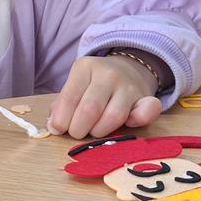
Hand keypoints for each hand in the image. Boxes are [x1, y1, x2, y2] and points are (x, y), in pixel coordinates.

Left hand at [47, 54, 162, 139]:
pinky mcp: (146, 98)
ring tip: (95, 130)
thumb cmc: (93, 85)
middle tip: (77, 133)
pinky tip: (129, 123)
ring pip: (113, 117)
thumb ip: (61, 105)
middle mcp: (108, 74)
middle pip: (90, 109)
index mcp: (85, 67)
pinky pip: (147, 111)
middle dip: (78, 129)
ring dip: (99, 131)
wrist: (127, 70)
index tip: (58, 130)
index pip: (69, 98)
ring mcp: (128, 86)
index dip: (61, 120)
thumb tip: (53, 126)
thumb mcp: (74, 86)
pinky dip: (138, 120)